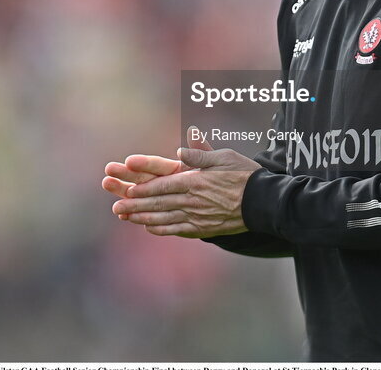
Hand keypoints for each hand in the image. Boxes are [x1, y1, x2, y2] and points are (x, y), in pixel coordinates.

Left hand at [110, 133, 260, 237]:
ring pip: (164, 218)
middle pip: (159, 203)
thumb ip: (200, 154)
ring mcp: (197, 216)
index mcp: (195, 181)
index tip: (126, 191)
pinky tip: (150, 227)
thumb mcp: (223, 157)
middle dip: (135, 206)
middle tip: (116, 208)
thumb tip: (180, 151)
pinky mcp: (204, 228)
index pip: (162, 185)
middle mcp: (192, 201)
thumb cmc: (245, 175)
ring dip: (143, 218)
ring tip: (126, 218)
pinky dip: (162, 229)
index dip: (142, 189)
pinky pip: (178, 230)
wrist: (264, 202)